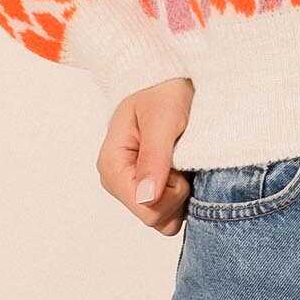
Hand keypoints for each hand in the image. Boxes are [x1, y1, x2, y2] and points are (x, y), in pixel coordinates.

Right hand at [96, 77, 193, 232]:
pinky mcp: (152, 191)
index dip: (171, 191)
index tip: (178, 161)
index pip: (144, 207)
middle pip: (154, 217)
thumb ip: (154, 158)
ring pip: (164, 219)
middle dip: (178, 192)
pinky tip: (186, 169)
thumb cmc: (163, 92)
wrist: (171, 79)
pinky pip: (172, 213)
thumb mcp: (163, 118)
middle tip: (183, 156)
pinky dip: (186, 196)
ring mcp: (135, 189)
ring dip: (183, 194)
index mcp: (112, 166)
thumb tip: (147, 198)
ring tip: (184, 160)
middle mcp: (119, 183)